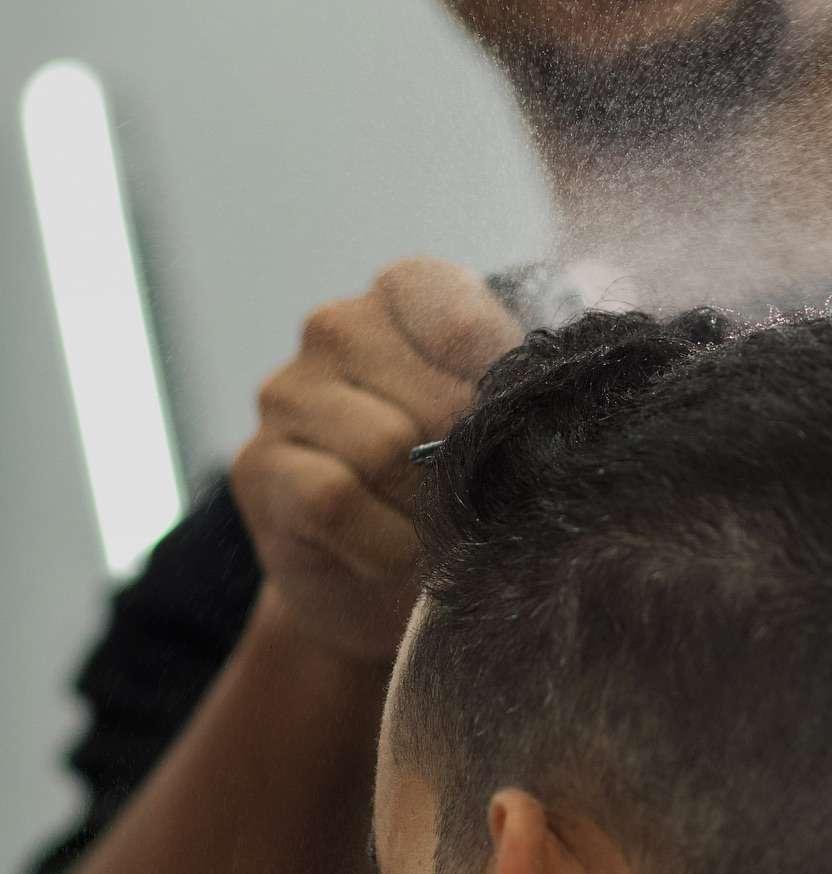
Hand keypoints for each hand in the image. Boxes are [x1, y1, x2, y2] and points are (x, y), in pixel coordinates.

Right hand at [233, 259, 521, 663]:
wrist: (383, 580)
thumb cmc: (456, 480)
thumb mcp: (501, 424)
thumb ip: (516, 396)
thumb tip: (534, 420)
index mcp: (407, 293)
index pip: (463, 319)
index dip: (502, 387)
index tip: (519, 428)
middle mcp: (337, 326)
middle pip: (434, 397)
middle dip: (469, 463)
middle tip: (476, 497)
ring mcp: (287, 392)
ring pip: (383, 447)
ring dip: (426, 509)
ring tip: (434, 525)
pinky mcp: (257, 464)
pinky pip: (335, 498)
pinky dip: (382, 542)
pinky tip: (392, 551)